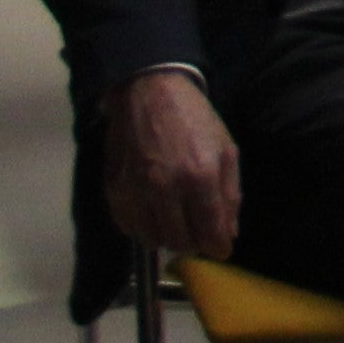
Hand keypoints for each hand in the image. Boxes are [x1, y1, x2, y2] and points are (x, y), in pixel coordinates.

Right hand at [103, 71, 242, 256]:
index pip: (210, 231)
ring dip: (168, 237)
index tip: (220, 250)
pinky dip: (142, 228)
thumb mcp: (226, 150)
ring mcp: (136, 190)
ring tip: (177, 222)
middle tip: (199, 233)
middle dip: (194, 243)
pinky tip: (154, 215)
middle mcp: (165, 187)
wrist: (149, 92)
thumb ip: (230, 195)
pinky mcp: (113, 188)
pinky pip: (128, 227)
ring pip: (153, 238)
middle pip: (180, 241)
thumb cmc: (194, 120)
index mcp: (200, 176)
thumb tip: (228, 234)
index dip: (218, 247)